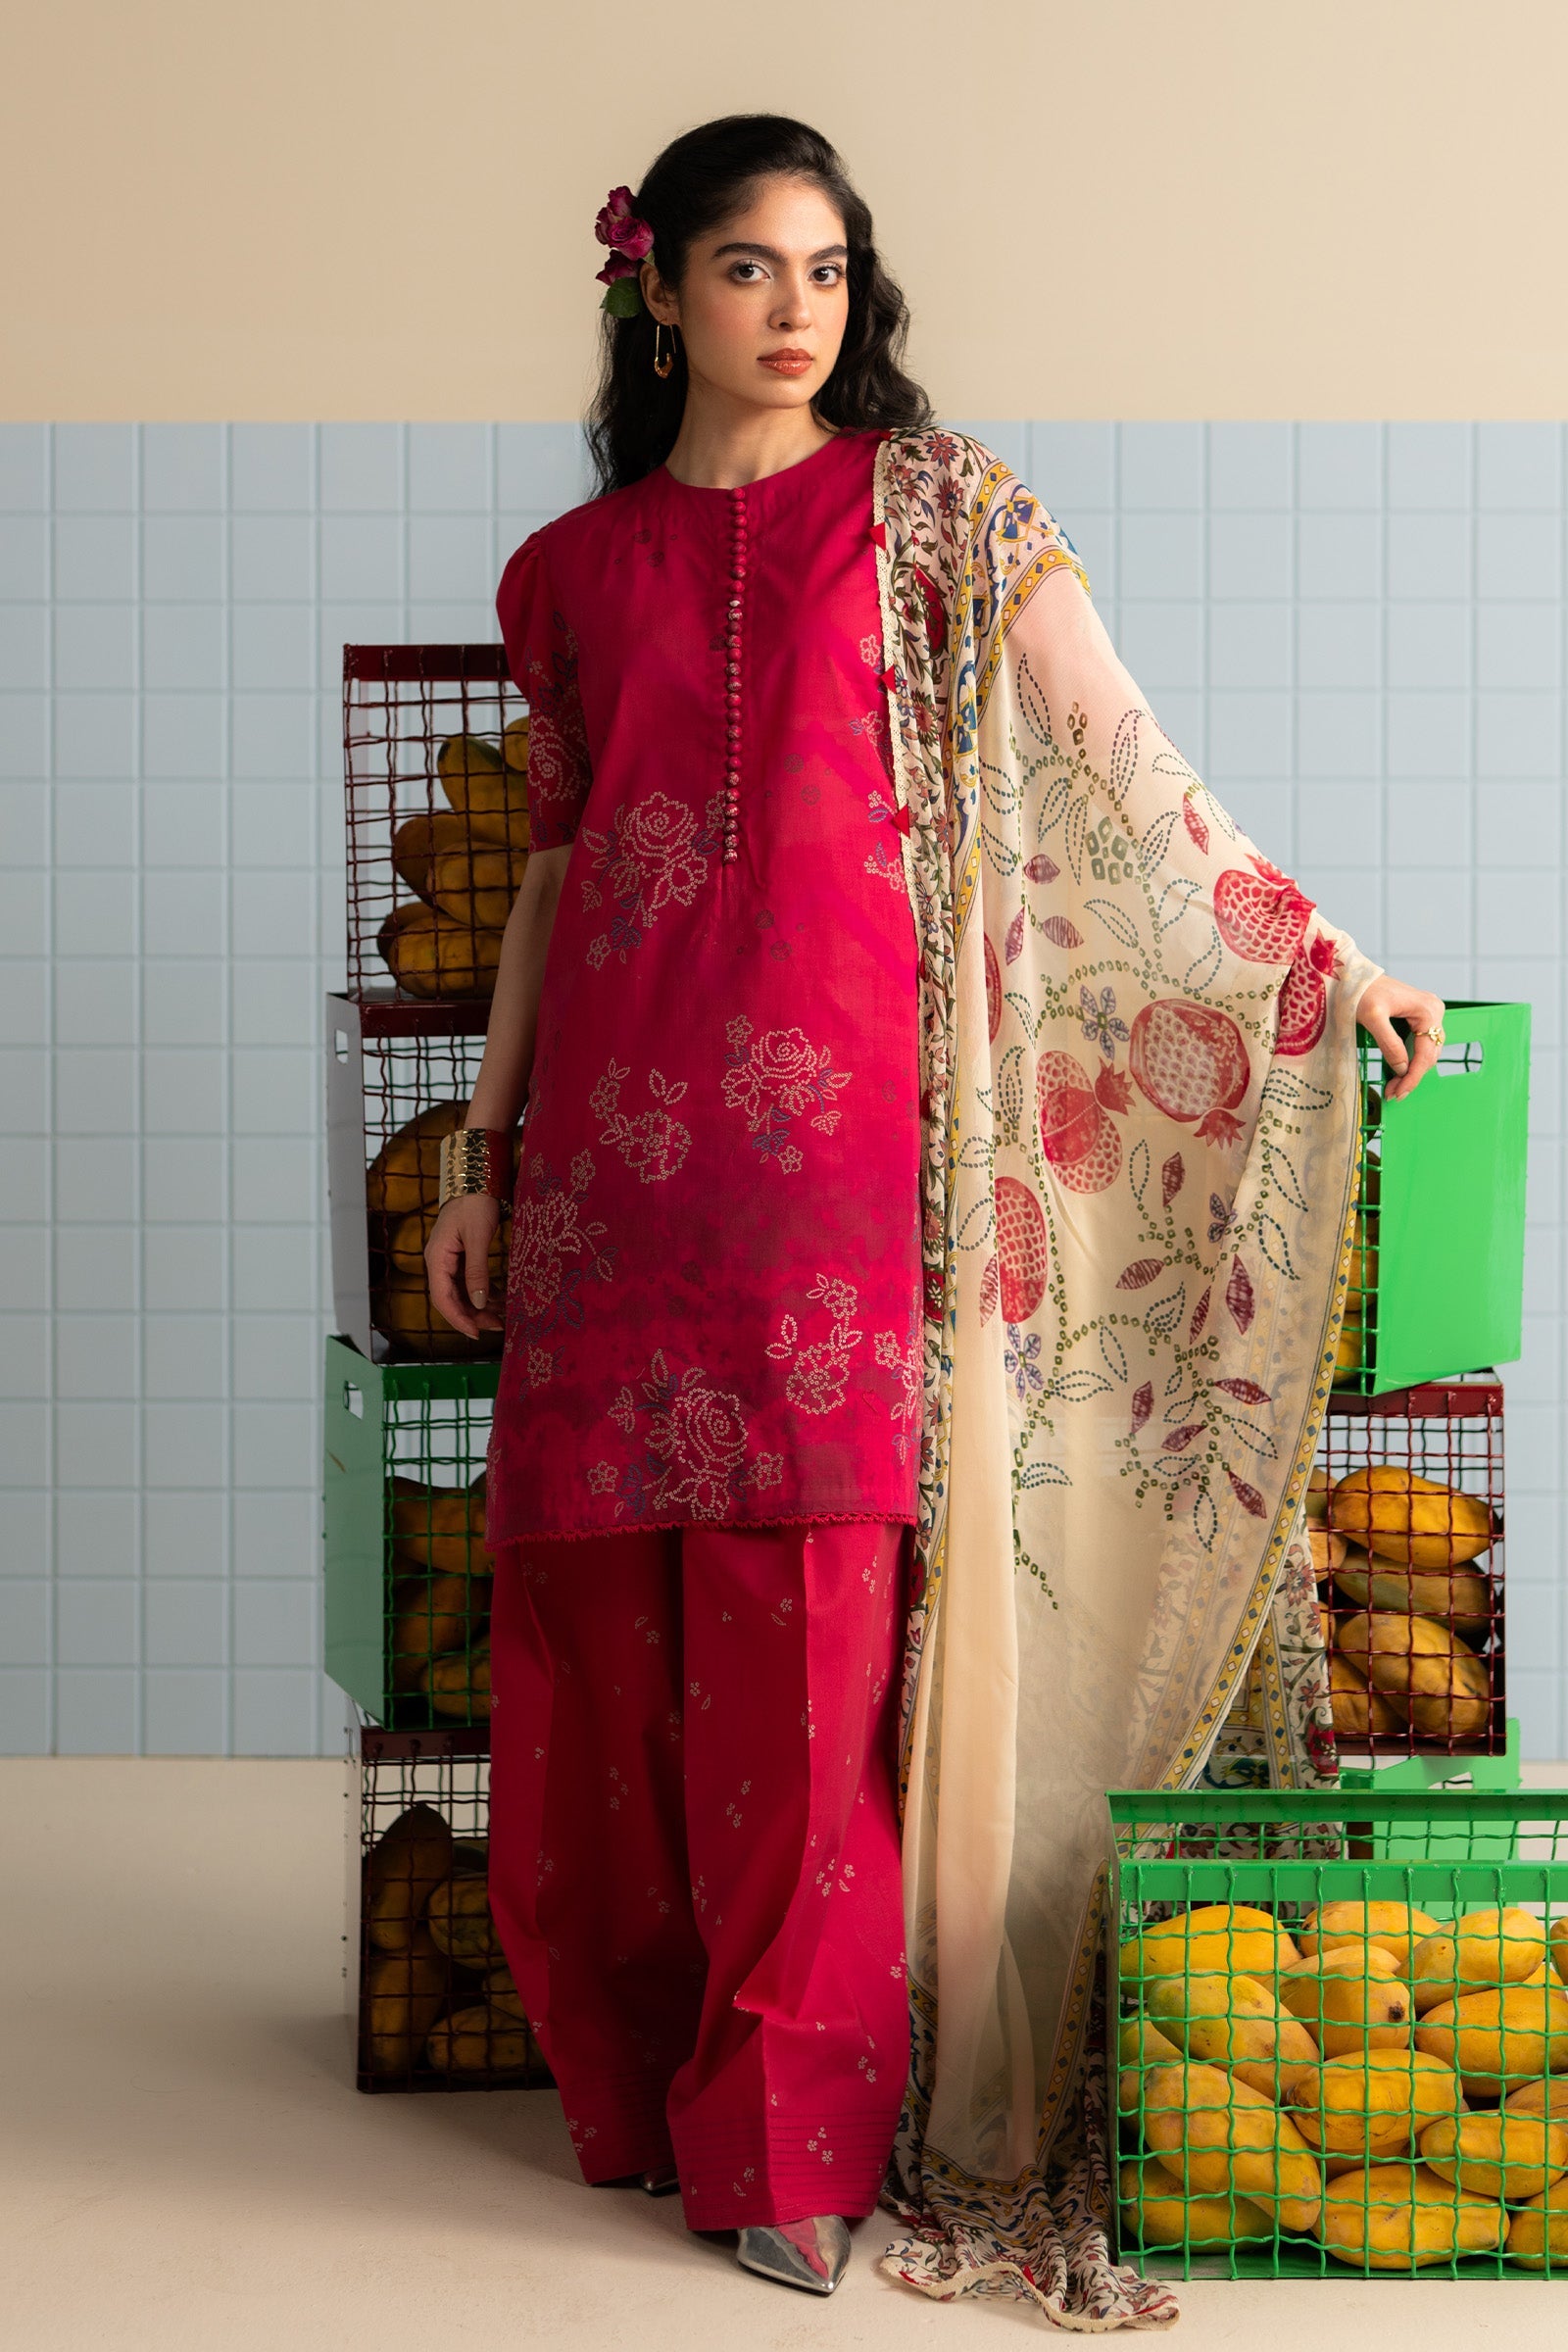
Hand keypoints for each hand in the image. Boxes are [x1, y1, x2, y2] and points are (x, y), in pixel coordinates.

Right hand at [424, 1195, 505, 1338]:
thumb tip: (478, 1303)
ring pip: (461, 1293)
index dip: (457, 1318)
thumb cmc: (475, 1203)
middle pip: (450, 1299)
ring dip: (479, 1307)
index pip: (441, 1297)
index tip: (475, 1333)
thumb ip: (477, 1271)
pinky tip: (499, 1301)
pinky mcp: (461, 1257)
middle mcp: (439, 1262)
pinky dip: (483, 1293)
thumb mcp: (478, 1237)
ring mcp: (449, 1260)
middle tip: (496, 1327)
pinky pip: (469, 1282)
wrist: (477, 1180)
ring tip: (501, 1318)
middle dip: (471, 1316)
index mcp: (437, 1258)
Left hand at [1353, 974, 1446, 1102]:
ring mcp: (1426, 1014)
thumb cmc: (1360, 990)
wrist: (1351, 975)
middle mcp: (1433, 1011)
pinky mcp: (1416, 1017)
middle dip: (1411, 1076)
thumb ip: (1389, 1044)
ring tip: (1394, 1087)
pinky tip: (1396, 1071)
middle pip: (1428, 1054)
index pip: (1426, 1053)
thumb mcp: (1373, 1018)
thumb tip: (1401, 1069)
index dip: (1412, 1076)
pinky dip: (1408, 1060)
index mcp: (1428, 1010)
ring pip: (1424, 1052)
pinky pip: (1417, 1044)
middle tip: (1393, 1094)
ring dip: (1410, 1071)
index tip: (1398, 1093)